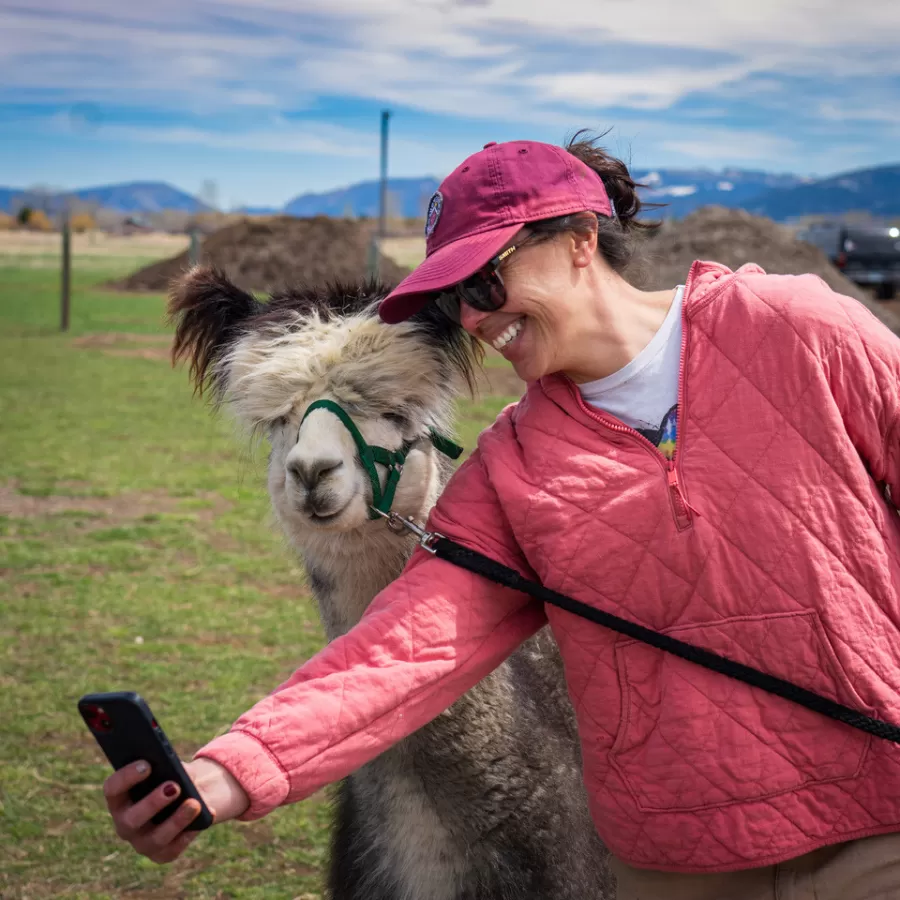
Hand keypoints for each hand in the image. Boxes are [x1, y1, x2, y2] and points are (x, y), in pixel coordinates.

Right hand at [103, 757, 249, 863]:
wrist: (190, 794)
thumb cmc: (174, 776)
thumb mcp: (171, 767)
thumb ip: (170, 766)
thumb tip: (177, 772)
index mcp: (119, 798)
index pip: (112, 789)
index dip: (126, 777)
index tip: (147, 764)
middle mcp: (124, 823)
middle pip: (131, 819)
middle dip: (153, 802)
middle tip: (174, 786)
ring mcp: (140, 842)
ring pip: (155, 838)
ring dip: (176, 820)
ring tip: (195, 803)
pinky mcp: (160, 854)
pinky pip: (173, 849)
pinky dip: (189, 833)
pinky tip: (204, 818)